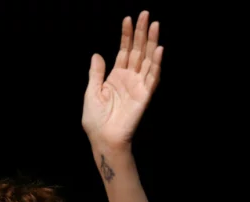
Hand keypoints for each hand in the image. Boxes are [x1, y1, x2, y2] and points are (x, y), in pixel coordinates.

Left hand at [82, 11, 162, 147]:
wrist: (103, 138)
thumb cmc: (95, 120)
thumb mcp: (91, 92)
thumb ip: (96, 73)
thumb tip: (97, 54)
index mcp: (116, 77)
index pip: (123, 50)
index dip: (126, 35)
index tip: (128, 18)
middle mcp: (129, 78)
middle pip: (137, 51)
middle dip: (141, 32)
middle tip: (145, 14)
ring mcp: (138, 86)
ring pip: (147, 59)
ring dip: (151, 42)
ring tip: (154, 24)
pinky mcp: (144, 95)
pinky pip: (152, 77)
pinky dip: (156, 64)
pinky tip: (158, 49)